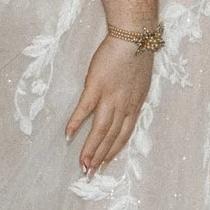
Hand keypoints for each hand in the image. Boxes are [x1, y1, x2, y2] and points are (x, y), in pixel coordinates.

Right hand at [65, 34, 155, 171]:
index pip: (124, 135)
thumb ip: (132, 98)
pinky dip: (76, 122)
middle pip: (111, 137)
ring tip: (82, 164)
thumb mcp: (141, 82)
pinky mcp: (96, 86)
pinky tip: (68, 135)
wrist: (134, 36)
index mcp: (135, 105)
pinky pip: (84, 109)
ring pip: (100, 129)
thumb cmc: (138, 55)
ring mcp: (110, 97)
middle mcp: (124, 105)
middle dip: (100, 157)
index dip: (113, 151)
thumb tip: (123, 108)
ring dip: (90, 149)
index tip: (105, 165)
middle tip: (90, 173)